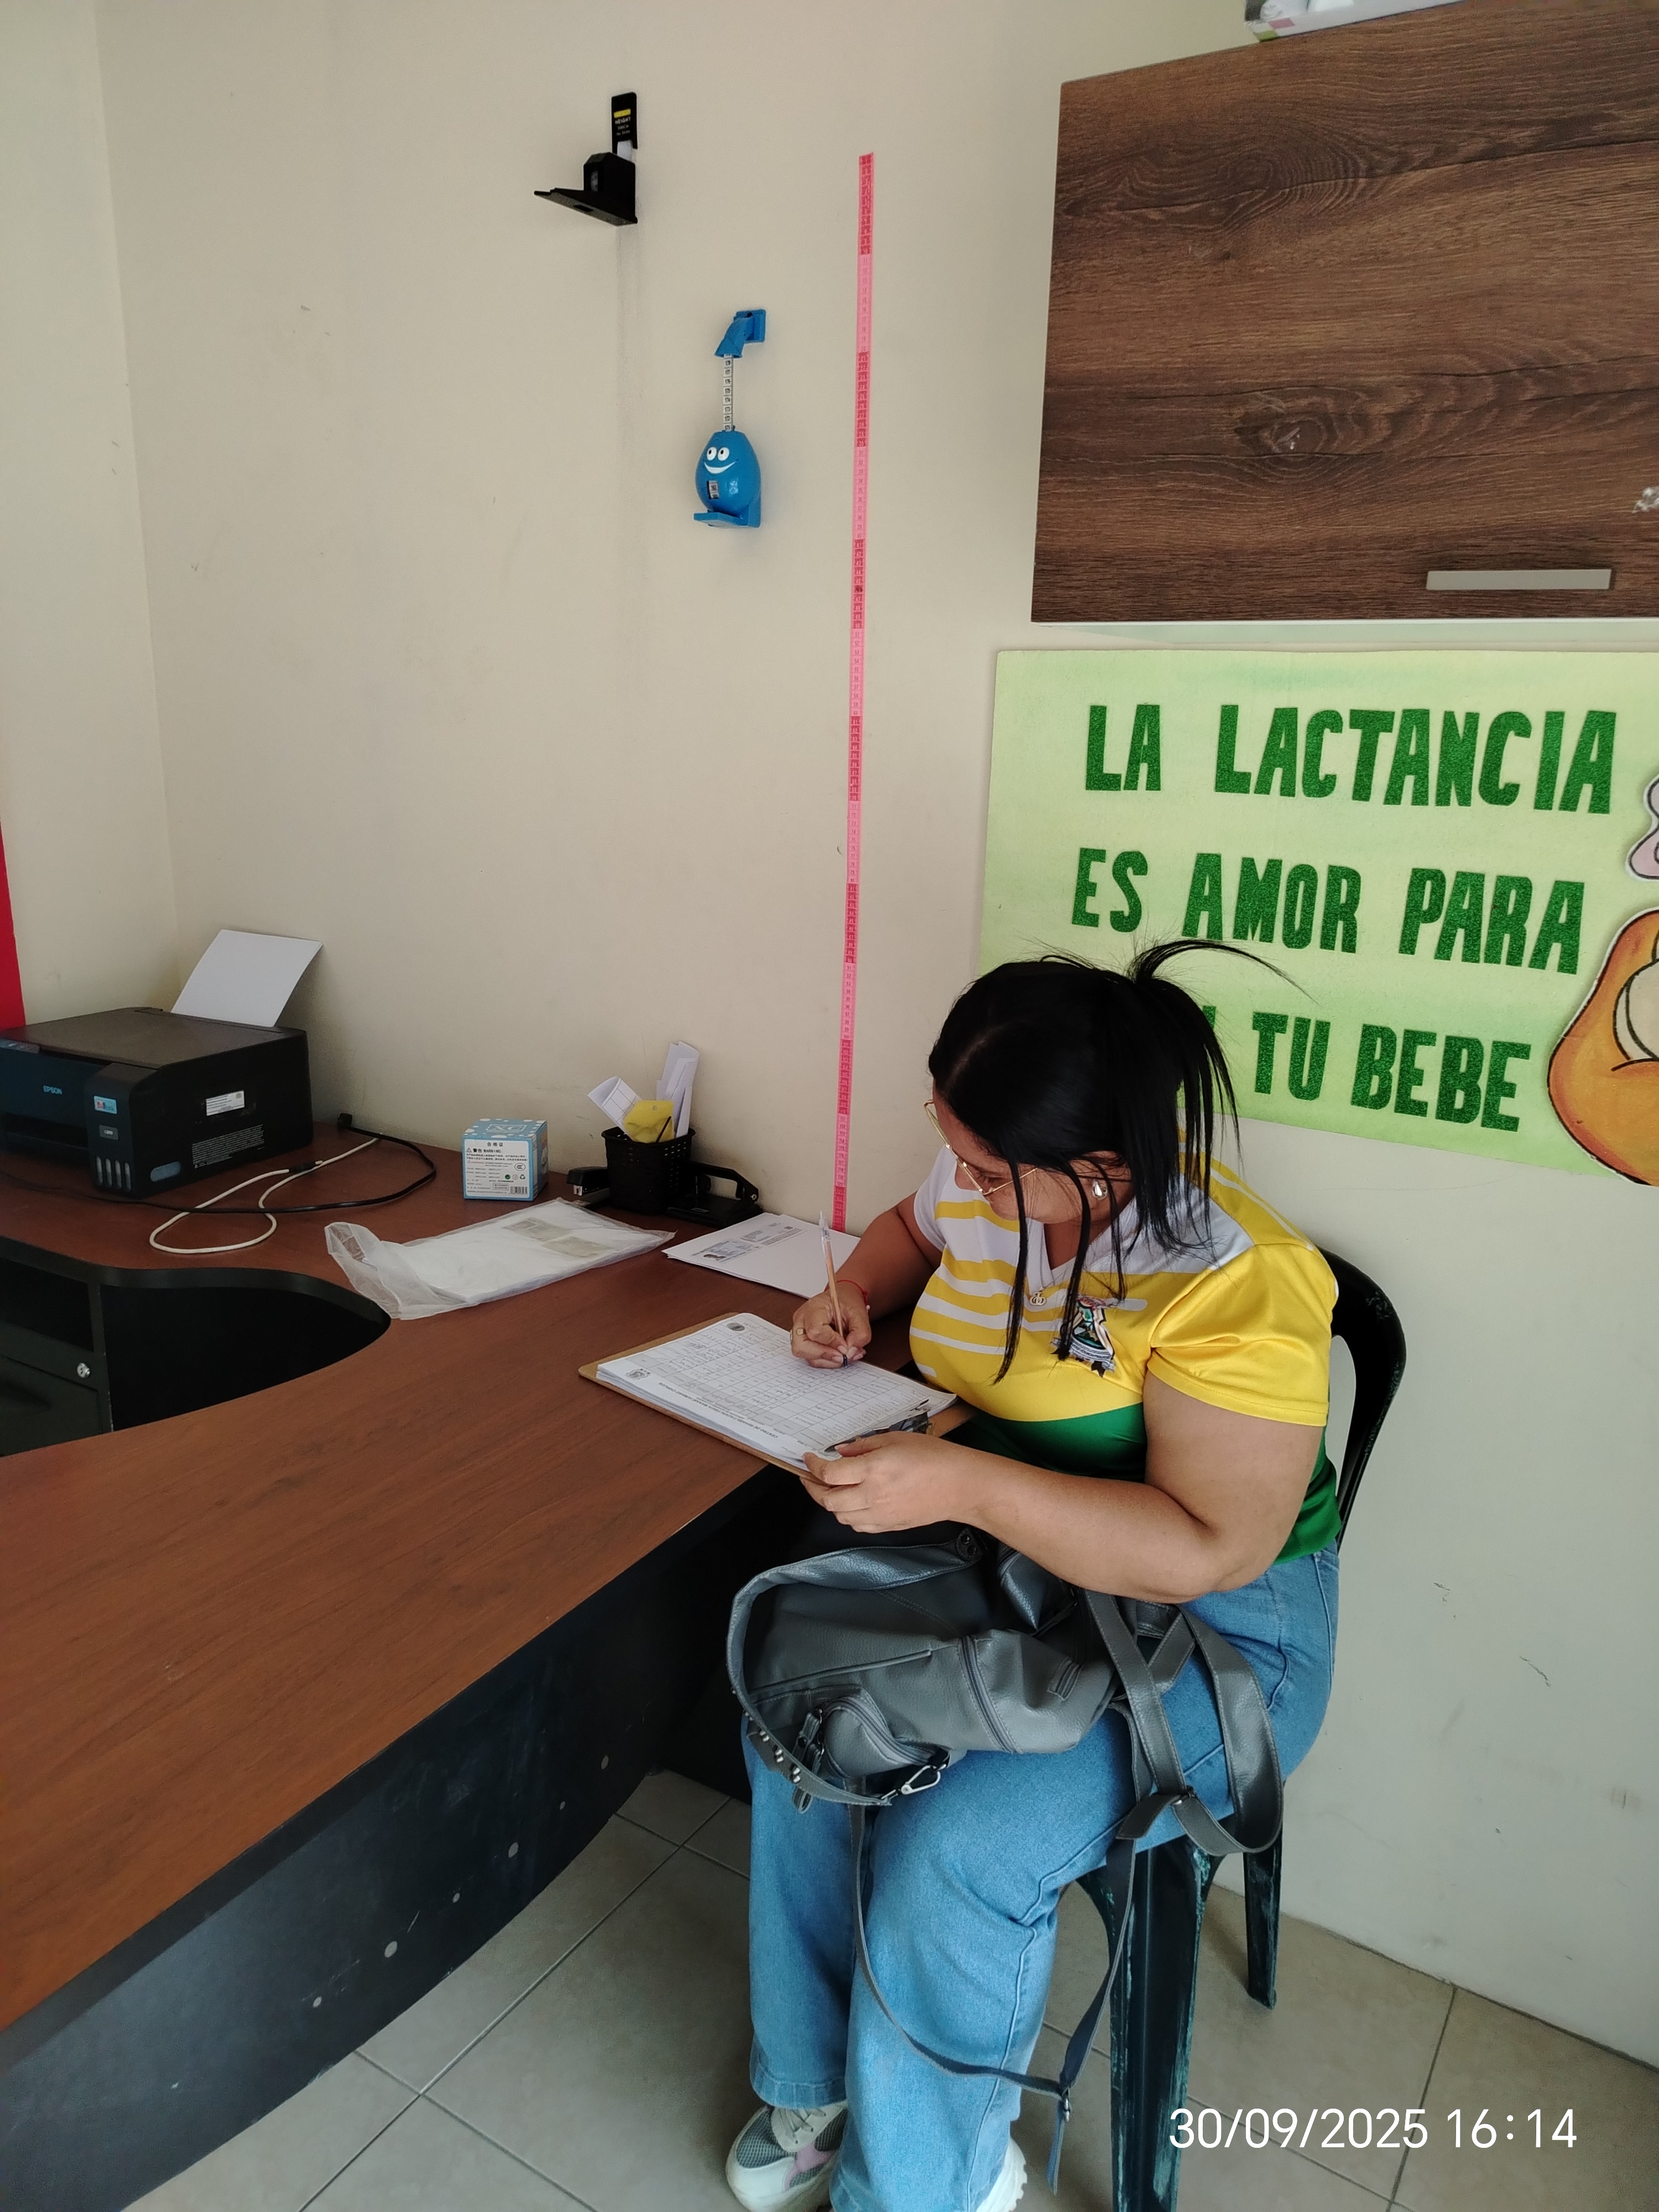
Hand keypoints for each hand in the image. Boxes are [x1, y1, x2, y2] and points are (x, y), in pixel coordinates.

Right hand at [790, 1285, 870, 1366]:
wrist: (843, 1299)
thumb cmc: (846, 1301)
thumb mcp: (859, 1314)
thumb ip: (859, 1334)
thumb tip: (850, 1352)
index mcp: (813, 1308)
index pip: (815, 1331)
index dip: (832, 1342)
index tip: (846, 1346)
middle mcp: (802, 1320)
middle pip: (801, 1347)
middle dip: (825, 1355)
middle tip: (843, 1355)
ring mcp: (800, 1331)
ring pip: (806, 1356)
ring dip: (828, 1360)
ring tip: (845, 1353)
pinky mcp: (804, 1341)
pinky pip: (811, 1357)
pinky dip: (827, 1360)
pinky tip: (839, 1353)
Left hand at [800, 1431, 966, 1532]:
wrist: (960, 1485)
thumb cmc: (934, 1457)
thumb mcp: (896, 1439)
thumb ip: (864, 1446)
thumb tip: (840, 1452)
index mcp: (873, 1469)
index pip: (830, 1473)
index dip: (813, 1466)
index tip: (808, 1459)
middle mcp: (872, 1495)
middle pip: (828, 1500)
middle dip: (813, 1488)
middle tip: (810, 1478)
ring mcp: (880, 1514)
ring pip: (840, 1516)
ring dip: (829, 1504)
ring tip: (829, 1490)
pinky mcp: (889, 1526)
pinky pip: (858, 1526)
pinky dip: (847, 1516)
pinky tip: (850, 1504)